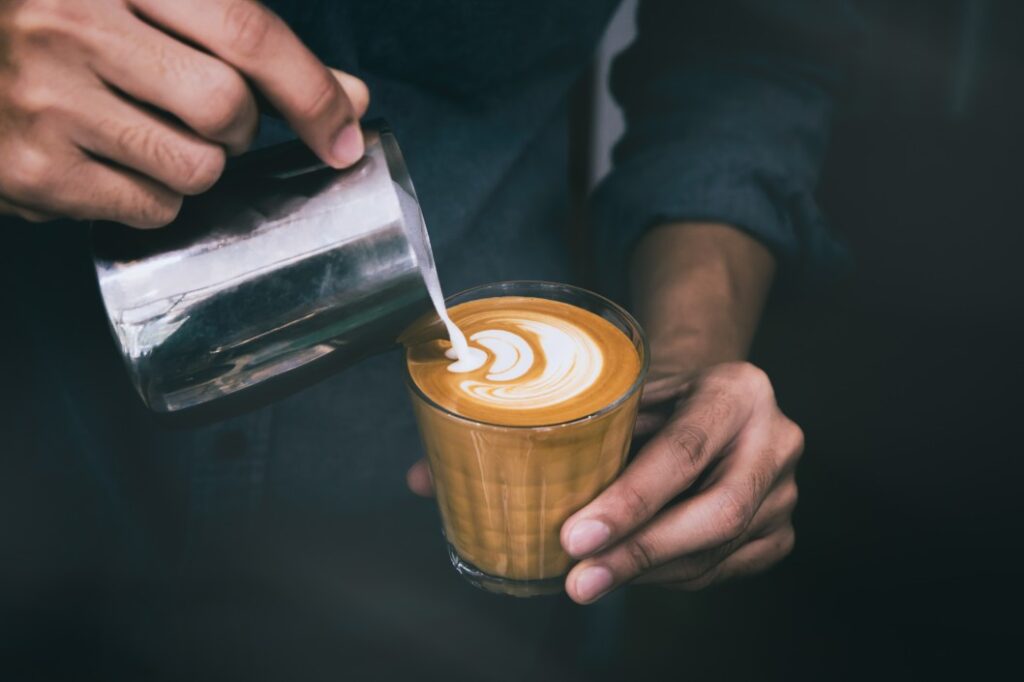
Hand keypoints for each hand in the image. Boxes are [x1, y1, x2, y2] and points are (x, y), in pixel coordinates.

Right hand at [0, 0, 368, 226]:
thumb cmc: (64, 24)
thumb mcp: (152, 5)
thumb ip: (250, 46)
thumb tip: (352, 99)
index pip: (245, 33)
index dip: (311, 91)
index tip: (345, 135)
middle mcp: (74, 25)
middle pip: (228, 108)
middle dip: (240, 128)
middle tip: (207, 117)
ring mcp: (47, 101)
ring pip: (197, 169)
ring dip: (199, 165)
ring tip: (150, 135)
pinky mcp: (33, 170)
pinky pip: (150, 208)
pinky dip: (155, 197)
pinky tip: (113, 162)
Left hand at [559, 362, 802, 602]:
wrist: (712, 405)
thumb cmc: (661, 399)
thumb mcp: (637, 394)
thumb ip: (610, 434)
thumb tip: (548, 491)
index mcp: (739, 391)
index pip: (684, 453)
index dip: (630, 501)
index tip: (577, 537)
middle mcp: (776, 441)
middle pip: (717, 513)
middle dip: (640, 551)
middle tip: (581, 578)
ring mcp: (786, 492)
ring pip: (716, 552)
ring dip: (647, 572)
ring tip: (591, 577)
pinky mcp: (780, 533)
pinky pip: (721, 570)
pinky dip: (668, 576)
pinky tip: (630, 570)